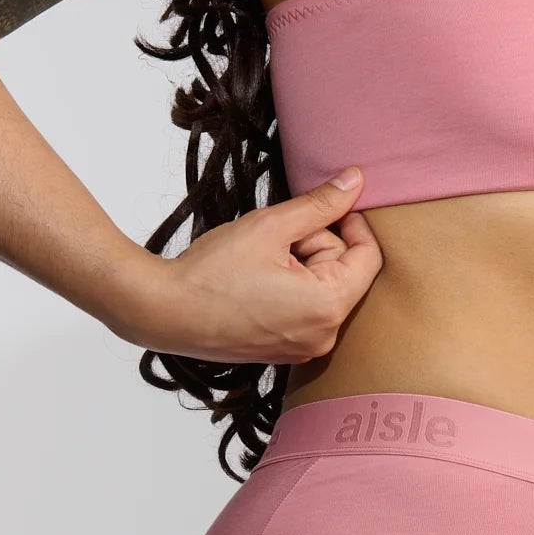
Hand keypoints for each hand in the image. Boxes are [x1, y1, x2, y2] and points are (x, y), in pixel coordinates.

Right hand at [106, 167, 382, 360]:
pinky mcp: (285, 353)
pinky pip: (304, 312)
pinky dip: (289, 290)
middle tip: (275, 238)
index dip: (352, 224)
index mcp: (328, 306)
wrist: (164, 312)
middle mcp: (324, 336)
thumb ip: (320, 204)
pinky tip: (256, 282)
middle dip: (316, 246)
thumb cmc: (212, 273)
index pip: (369, 257)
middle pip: (344, 274)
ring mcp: (304, 350)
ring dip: (301, 266)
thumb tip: (356, 181)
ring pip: (323, 291)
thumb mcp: (271, 226)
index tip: (324, 207)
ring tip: (261, 261)